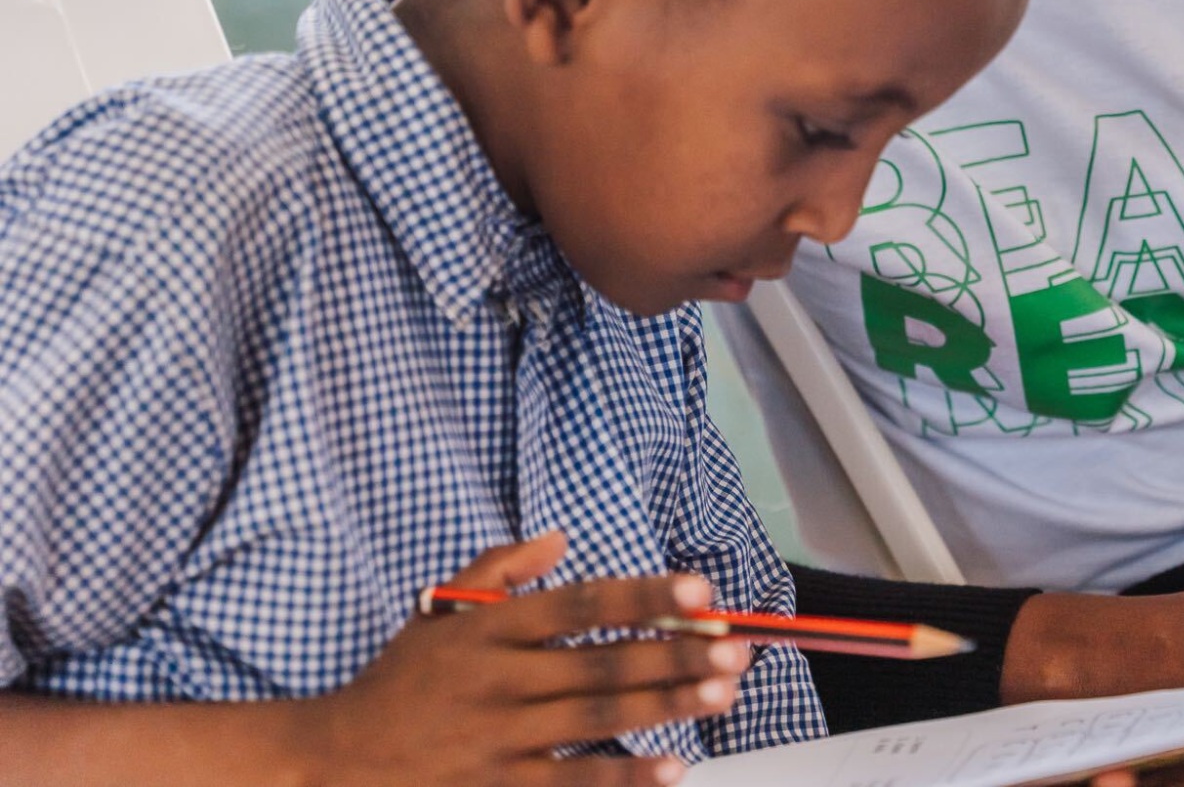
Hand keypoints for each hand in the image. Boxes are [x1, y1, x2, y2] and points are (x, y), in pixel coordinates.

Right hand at [293, 531, 744, 784]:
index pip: (581, 604)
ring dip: (666, 707)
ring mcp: (498, 741)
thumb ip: (501, 570)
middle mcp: (498, 681)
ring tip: (723, 693)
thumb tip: (561, 536)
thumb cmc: (398, 682)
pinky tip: (673, 767)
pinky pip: (572, 786)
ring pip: (596, 722)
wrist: (332, 764)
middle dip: (676, 655)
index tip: (700, 591)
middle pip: (600, 664)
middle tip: (736, 647)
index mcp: (490, 631)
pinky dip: (625, 778)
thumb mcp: (439, 612)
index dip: (644, 597)